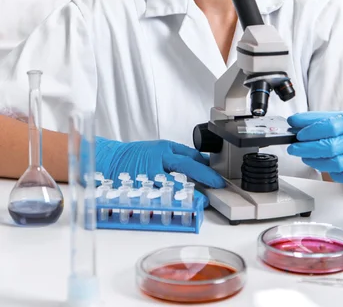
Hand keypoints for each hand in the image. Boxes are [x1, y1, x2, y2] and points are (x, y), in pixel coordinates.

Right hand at [95, 137, 224, 191]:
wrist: (111, 160)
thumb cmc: (138, 155)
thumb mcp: (162, 148)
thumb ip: (183, 155)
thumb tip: (204, 163)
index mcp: (165, 149)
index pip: (189, 157)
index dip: (206, 168)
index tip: (217, 178)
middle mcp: (157, 160)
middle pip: (183, 167)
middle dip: (202, 176)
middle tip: (216, 185)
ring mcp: (148, 175)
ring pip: (171, 183)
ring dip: (188, 193)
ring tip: (201, 201)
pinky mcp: (139, 188)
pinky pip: (156, 196)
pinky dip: (168, 202)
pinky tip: (178, 208)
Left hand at [287, 111, 342, 184]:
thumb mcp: (338, 117)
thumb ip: (314, 119)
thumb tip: (293, 121)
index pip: (330, 126)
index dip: (311, 132)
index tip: (298, 135)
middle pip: (331, 147)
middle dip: (307, 149)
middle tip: (294, 148)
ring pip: (337, 164)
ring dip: (316, 162)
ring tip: (306, 157)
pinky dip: (331, 173)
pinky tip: (324, 166)